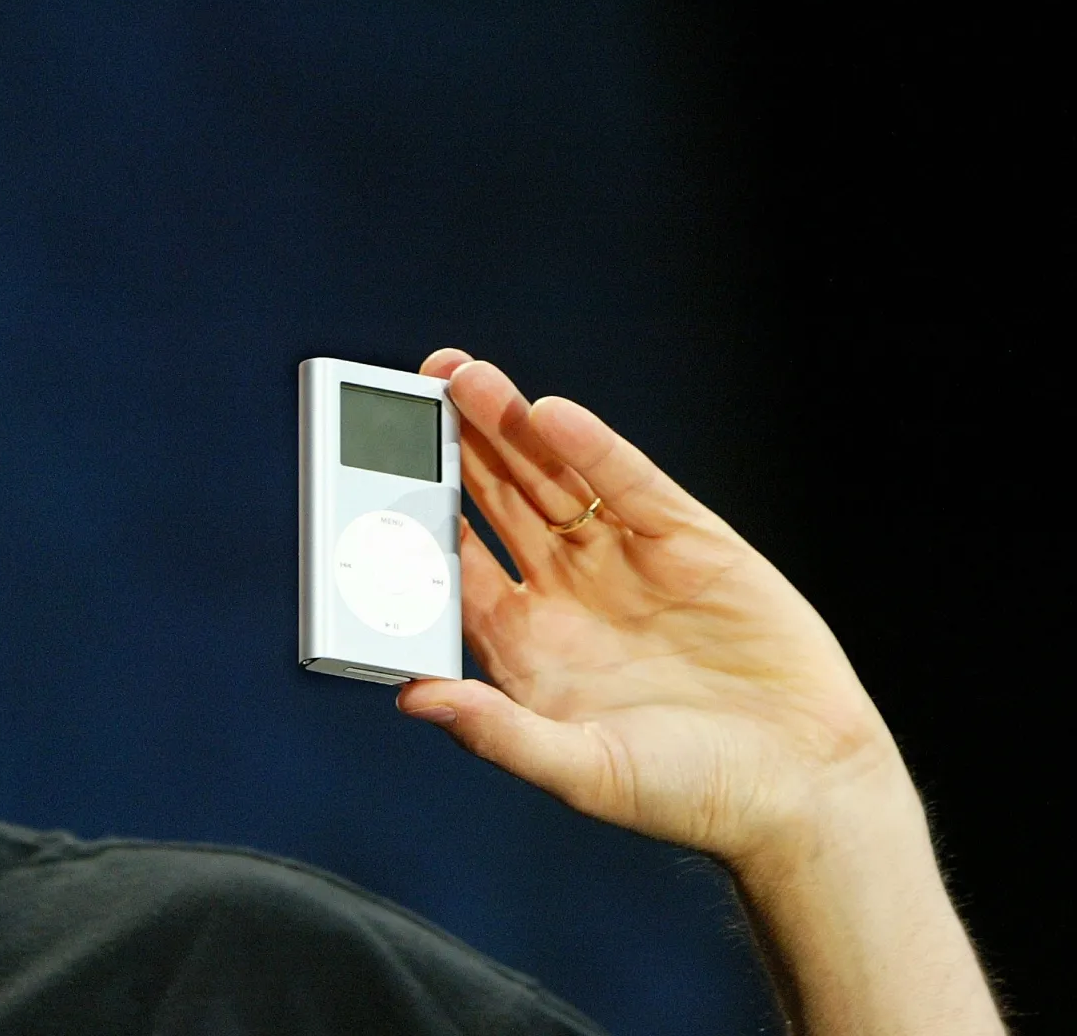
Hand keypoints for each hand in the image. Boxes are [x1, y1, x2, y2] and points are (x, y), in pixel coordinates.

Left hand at [396, 350, 910, 866]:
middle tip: (410, 393)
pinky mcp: (687, 539)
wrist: (804, 788)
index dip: (412, 522)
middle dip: (453, 448)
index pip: (451, 566)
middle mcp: (565, 592)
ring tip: (462, 378)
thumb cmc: (687, 794)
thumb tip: (413, 699)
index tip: (366, 481)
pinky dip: (592, 447)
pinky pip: (629, 483)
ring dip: (509, 428)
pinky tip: (551, 416)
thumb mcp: (580, 772)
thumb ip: (496, 734)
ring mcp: (624, 560)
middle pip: (495, 504)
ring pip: (553, 478)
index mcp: (523, 645)